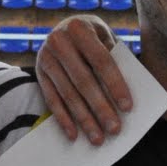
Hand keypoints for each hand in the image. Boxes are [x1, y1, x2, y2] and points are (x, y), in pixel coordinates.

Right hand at [34, 15, 129, 144]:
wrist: (66, 27)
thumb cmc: (95, 37)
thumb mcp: (105, 37)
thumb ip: (114, 59)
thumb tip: (123, 98)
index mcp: (79, 28)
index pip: (101, 61)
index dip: (115, 84)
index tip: (128, 107)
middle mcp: (58, 40)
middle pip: (84, 81)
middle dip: (100, 108)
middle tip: (115, 129)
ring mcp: (45, 57)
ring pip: (67, 94)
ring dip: (84, 119)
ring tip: (98, 138)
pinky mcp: (39, 73)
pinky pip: (52, 100)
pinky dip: (63, 119)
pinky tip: (74, 135)